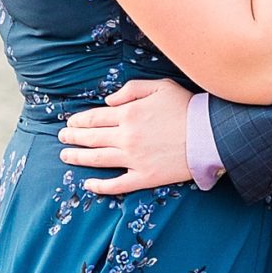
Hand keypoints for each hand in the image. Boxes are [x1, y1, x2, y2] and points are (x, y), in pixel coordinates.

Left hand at [58, 76, 193, 194]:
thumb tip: (108, 101)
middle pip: (91, 138)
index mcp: (127, 114)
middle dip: (73, 137)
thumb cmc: (186, 108)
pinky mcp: (144, 177)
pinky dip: (101, 185)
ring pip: (98, 159)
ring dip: (78, 158)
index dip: (78, 120)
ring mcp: (133, 160)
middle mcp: (125, 137)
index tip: (70, 122)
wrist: (209, 136)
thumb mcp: (159, 86)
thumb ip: (130, 90)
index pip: (94, 118)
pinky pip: (117, 184)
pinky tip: (89, 184)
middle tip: (62, 138)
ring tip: (65, 156)